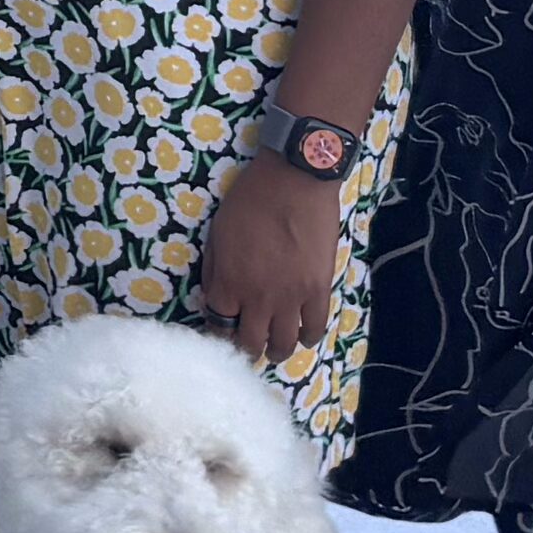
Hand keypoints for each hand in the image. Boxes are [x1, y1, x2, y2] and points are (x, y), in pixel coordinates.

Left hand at [195, 158, 345, 369]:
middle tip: (249, 349)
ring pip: (284, 343)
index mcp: (229, 283)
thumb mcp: (217, 232)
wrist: (295, 180)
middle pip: (250, 342)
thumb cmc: (250, 200)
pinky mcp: (319, 289)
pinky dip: (308, 337)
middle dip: (246, 350)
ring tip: (275, 350)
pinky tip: (303, 337)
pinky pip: (315, 326)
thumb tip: (213, 298)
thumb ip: (213, 270)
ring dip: (278, 352)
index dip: (219, 332)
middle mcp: (258, 298)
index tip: (222, 331)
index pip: (218, 325)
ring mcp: (292, 297)